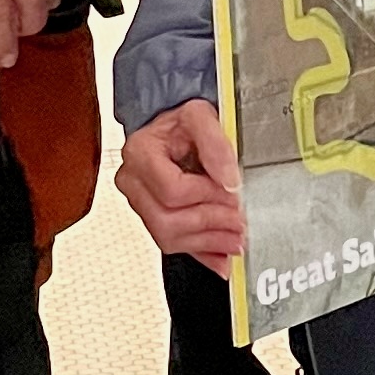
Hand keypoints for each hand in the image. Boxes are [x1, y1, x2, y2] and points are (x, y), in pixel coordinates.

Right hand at [116, 99, 246, 270]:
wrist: (172, 127)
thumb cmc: (180, 121)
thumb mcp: (200, 115)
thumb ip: (216, 144)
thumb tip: (228, 180)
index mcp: (139, 154)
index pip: (172, 190)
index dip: (207, 196)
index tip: (233, 192)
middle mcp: (133, 182)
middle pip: (166, 220)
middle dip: (209, 224)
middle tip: (240, 222)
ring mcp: (140, 204)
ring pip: (168, 237)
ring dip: (208, 243)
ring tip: (237, 240)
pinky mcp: (153, 218)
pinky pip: (174, 244)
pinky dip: (201, 254)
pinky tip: (222, 258)